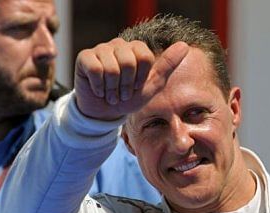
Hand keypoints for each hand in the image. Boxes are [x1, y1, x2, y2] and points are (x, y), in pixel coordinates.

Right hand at [74, 38, 188, 119]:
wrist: (106, 112)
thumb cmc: (129, 98)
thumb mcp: (152, 85)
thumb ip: (167, 65)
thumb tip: (184, 45)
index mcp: (137, 49)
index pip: (145, 57)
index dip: (141, 78)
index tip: (137, 87)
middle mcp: (119, 45)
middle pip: (128, 61)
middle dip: (126, 85)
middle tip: (122, 94)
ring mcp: (101, 49)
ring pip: (111, 67)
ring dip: (112, 89)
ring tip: (111, 94)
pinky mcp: (85, 56)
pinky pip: (95, 69)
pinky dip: (99, 86)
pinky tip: (98, 90)